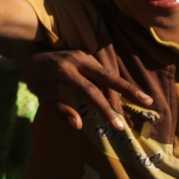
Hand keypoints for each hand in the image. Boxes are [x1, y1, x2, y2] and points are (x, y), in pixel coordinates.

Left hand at [15, 50, 152, 131]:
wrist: (30, 52)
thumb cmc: (36, 76)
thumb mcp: (42, 94)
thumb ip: (60, 110)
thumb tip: (80, 126)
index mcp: (65, 70)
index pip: (90, 91)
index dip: (105, 108)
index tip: (117, 125)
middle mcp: (78, 60)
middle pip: (107, 76)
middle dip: (128, 89)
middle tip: (148, 101)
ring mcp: (84, 56)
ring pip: (107, 73)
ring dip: (123, 88)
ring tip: (142, 100)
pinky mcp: (87, 56)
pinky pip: (103, 71)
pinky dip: (114, 83)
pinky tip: (125, 94)